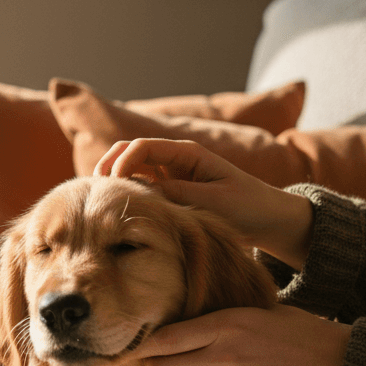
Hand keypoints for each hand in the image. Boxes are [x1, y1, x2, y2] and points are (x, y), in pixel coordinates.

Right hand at [94, 138, 313, 269]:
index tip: (112, 186)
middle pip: (129, 150)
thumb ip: (178, 195)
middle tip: (95, 190)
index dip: (121, 162)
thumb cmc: (249, 207)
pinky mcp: (170, 190)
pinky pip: (140, 186)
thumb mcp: (214, 202)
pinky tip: (116, 209)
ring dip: (113, 179)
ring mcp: (171, 174)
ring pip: (130, 168)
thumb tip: (142, 193)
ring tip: (100, 200)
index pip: (142, 147)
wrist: (270, 219)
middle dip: (109, 165)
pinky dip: (125, 193)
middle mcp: (175, 159)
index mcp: (188, 153)